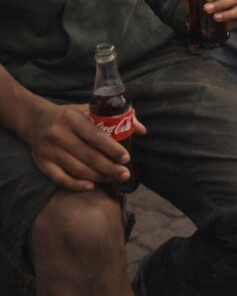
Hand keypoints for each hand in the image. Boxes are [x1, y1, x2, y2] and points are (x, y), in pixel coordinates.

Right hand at [25, 101, 145, 191]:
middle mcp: (59, 134)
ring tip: (113, 179)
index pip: (96, 136)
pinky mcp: (42, 164)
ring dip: (98, 177)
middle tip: (125, 174)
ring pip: (77, 169)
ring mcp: (49, 151)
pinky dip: (77, 185)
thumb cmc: (70, 116)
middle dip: (110, 167)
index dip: (112, 149)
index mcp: (72, 118)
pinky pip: (61, 179)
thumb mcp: (88, 110)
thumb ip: (115, 118)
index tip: (126, 158)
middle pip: (88, 156)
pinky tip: (92, 185)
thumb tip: (142, 129)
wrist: (35, 120)